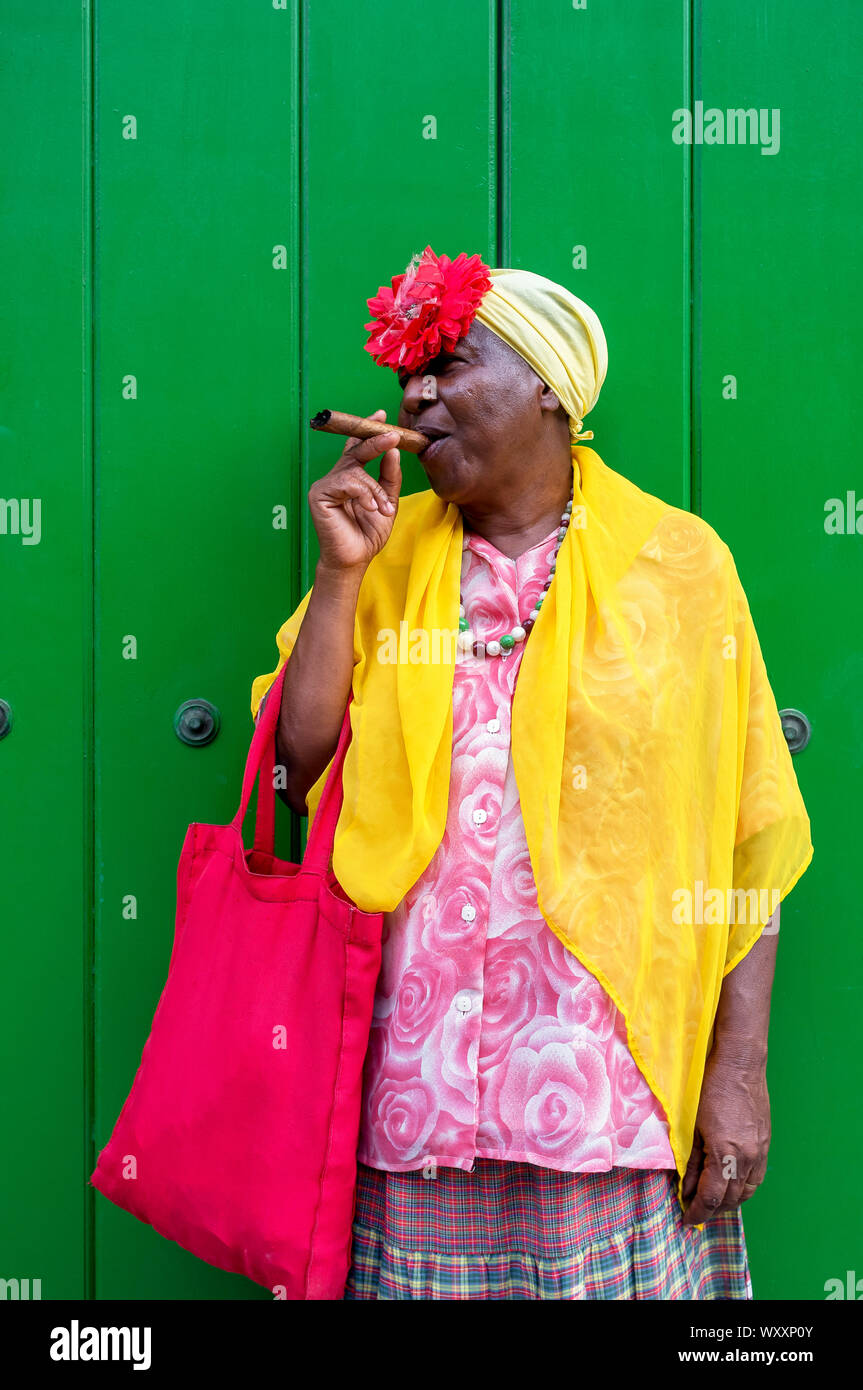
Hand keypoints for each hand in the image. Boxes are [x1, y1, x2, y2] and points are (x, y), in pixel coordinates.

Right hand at [308, 408, 401, 571]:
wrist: (355, 559)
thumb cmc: (368, 534)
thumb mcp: (388, 502)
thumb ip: (389, 477)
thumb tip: (393, 451)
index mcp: (352, 477)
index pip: (358, 447)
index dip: (367, 429)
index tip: (381, 415)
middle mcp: (337, 477)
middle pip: (356, 450)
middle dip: (376, 441)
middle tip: (394, 436)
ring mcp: (326, 484)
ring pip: (355, 471)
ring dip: (375, 489)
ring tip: (382, 508)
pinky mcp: (319, 494)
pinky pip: (346, 483)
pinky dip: (363, 494)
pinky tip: (370, 509)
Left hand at [681, 1047, 770, 1225]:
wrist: (740, 1065)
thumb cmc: (710, 1089)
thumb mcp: (693, 1126)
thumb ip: (692, 1161)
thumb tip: (687, 1186)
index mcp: (725, 1153)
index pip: (712, 1197)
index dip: (698, 1212)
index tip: (687, 1220)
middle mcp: (747, 1157)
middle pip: (731, 1198)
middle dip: (712, 1209)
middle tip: (695, 1210)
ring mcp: (760, 1151)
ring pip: (747, 1191)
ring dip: (730, 1201)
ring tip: (713, 1201)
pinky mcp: (765, 1144)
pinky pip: (757, 1177)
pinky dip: (743, 1187)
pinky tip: (732, 1184)